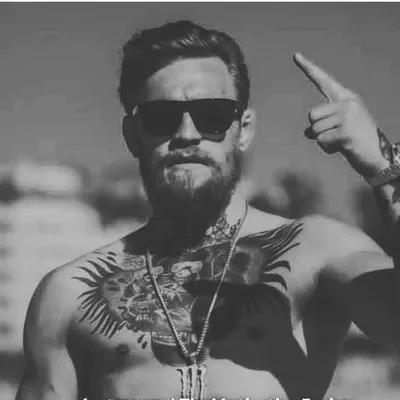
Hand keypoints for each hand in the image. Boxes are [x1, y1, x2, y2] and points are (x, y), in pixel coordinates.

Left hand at [293, 52, 390, 177]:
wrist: (379, 157)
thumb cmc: (358, 143)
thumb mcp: (340, 128)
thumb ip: (324, 124)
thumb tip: (308, 132)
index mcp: (347, 98)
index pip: (323, 81)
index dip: (308, 69)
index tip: (295, 56)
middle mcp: (348, 103)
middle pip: (311, 115)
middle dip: (317, 130)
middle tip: (335, 136)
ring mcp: (348, 116)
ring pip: (314, 130)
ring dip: (323, 141)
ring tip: (341, 143)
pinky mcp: (346, 132)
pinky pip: (321, 141)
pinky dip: (327, 149)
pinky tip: (343, 148)